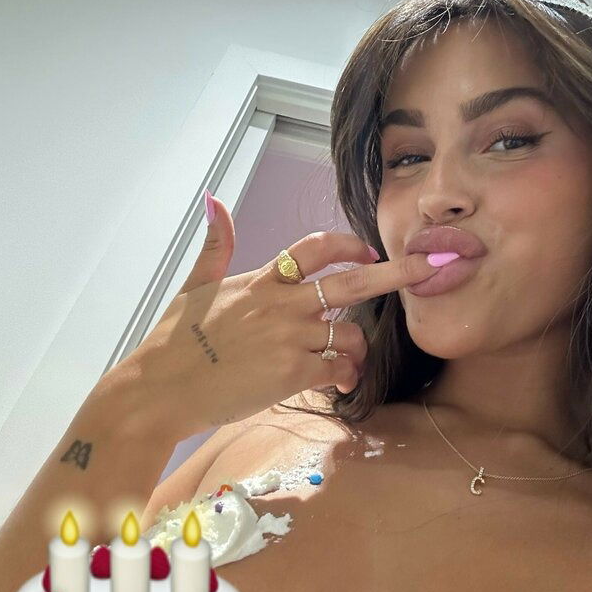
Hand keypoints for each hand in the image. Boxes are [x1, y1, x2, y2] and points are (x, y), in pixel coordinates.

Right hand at [121, 193, 441, 437]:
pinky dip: (344, 374)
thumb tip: (215, 201)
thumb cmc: (174, 340)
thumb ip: (216, 246)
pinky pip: (336, 368)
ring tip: (347, 360)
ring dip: (357, 345)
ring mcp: (289, 339)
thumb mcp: (195, 286)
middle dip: (397, 273)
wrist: (160, 389)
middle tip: (430, 267)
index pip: (314, 248)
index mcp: (260, 279)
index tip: (368, 251)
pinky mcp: (291, 374)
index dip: (347, 245)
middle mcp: (281, 304)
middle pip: (351, 283)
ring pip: (349, 334)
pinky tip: (337, 381)